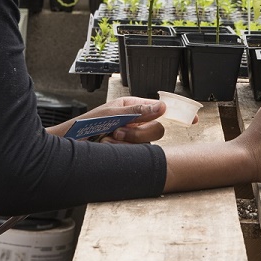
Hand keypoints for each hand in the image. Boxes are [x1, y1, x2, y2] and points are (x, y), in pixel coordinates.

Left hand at [47, 96, 180, 143]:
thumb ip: (138, 111)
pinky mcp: (126, 153)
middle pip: (156, 130)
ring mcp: (130, 139)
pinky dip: (121, 150)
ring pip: (147, 144)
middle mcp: (134, 122)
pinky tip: (107, 147)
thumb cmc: (85, 125)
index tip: (192, 119)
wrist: (68, 146)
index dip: (176, 114)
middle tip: (119, 131)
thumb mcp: (112, 114)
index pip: (159, 109)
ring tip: (108, 139)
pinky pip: (135, 154)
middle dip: (140, 133)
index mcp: (132, 107)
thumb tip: (162, 107)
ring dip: (127, 142)